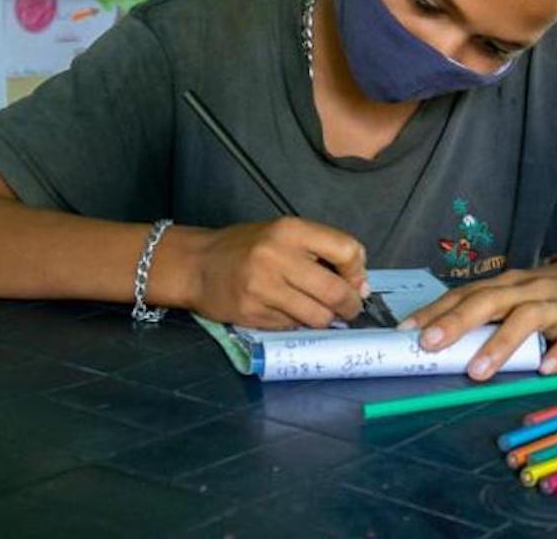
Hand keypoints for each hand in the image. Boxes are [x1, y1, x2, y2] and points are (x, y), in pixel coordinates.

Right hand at [182, 216, 368, 328]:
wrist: (197, 264)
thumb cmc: (246, 247)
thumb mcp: (283, 235)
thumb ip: (321, 251)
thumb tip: (360, 285)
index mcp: (290, 230)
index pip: (345, 250)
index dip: (358, 271)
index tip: (356, 281)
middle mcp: (277, 257)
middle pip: (334, 291)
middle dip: (350, 306)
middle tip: (349, 309)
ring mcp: (263, 288)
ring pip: (317, 316)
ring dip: (325, 319)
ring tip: (319, 312)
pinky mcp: (252, 313)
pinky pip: (292, 326)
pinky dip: (298, 324)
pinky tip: (289, 312)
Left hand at [400, 250, 556, 380]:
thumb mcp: (528, 293)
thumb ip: (495, 313)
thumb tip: (449, 339)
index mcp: (513, 284)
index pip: (468, 294)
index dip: (437, 311)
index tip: (407, 330)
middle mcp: (533, 290)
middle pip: (491, 301)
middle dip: (458, 322)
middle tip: (430, 344)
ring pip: (529, 318)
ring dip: (501, 344)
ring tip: (478, 371)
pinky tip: (545, 369)